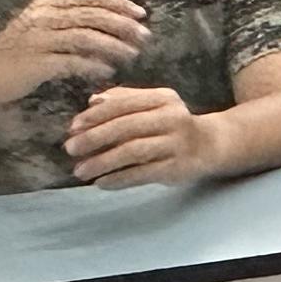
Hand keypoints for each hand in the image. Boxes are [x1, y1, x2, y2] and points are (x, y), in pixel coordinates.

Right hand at [0, 0, 152, 105]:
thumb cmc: (13, 57)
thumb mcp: (39, 31)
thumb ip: (68, 23)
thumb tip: (110, 25)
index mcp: (45, 5)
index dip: (119, 4)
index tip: (141, 14)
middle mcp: (42, 17)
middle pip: (93, 15)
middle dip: (124, 25)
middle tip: (144, 36)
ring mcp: (38, 39)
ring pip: (87, 37)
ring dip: (114, 46)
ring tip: (132, 55)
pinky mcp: (35, 62)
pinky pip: (73, 61)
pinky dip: (94, 65)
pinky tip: (107, 71)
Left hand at [64, 86, 224, 187]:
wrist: (210, 144)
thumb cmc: (172, 123)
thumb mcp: (153, 104)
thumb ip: (124, 100)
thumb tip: (92, 101)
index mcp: (163, 98)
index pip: (124, 104)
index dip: (95, 116)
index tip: (72, 128)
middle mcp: (173, 118)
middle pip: (126, 127)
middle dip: (94, 138)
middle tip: (70, 149)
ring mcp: (177, 143)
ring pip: (133, 152)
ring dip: (102, 162)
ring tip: (80, 171)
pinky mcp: (178, 167)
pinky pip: (143, 174)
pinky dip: (119, 179)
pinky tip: (101, 183)